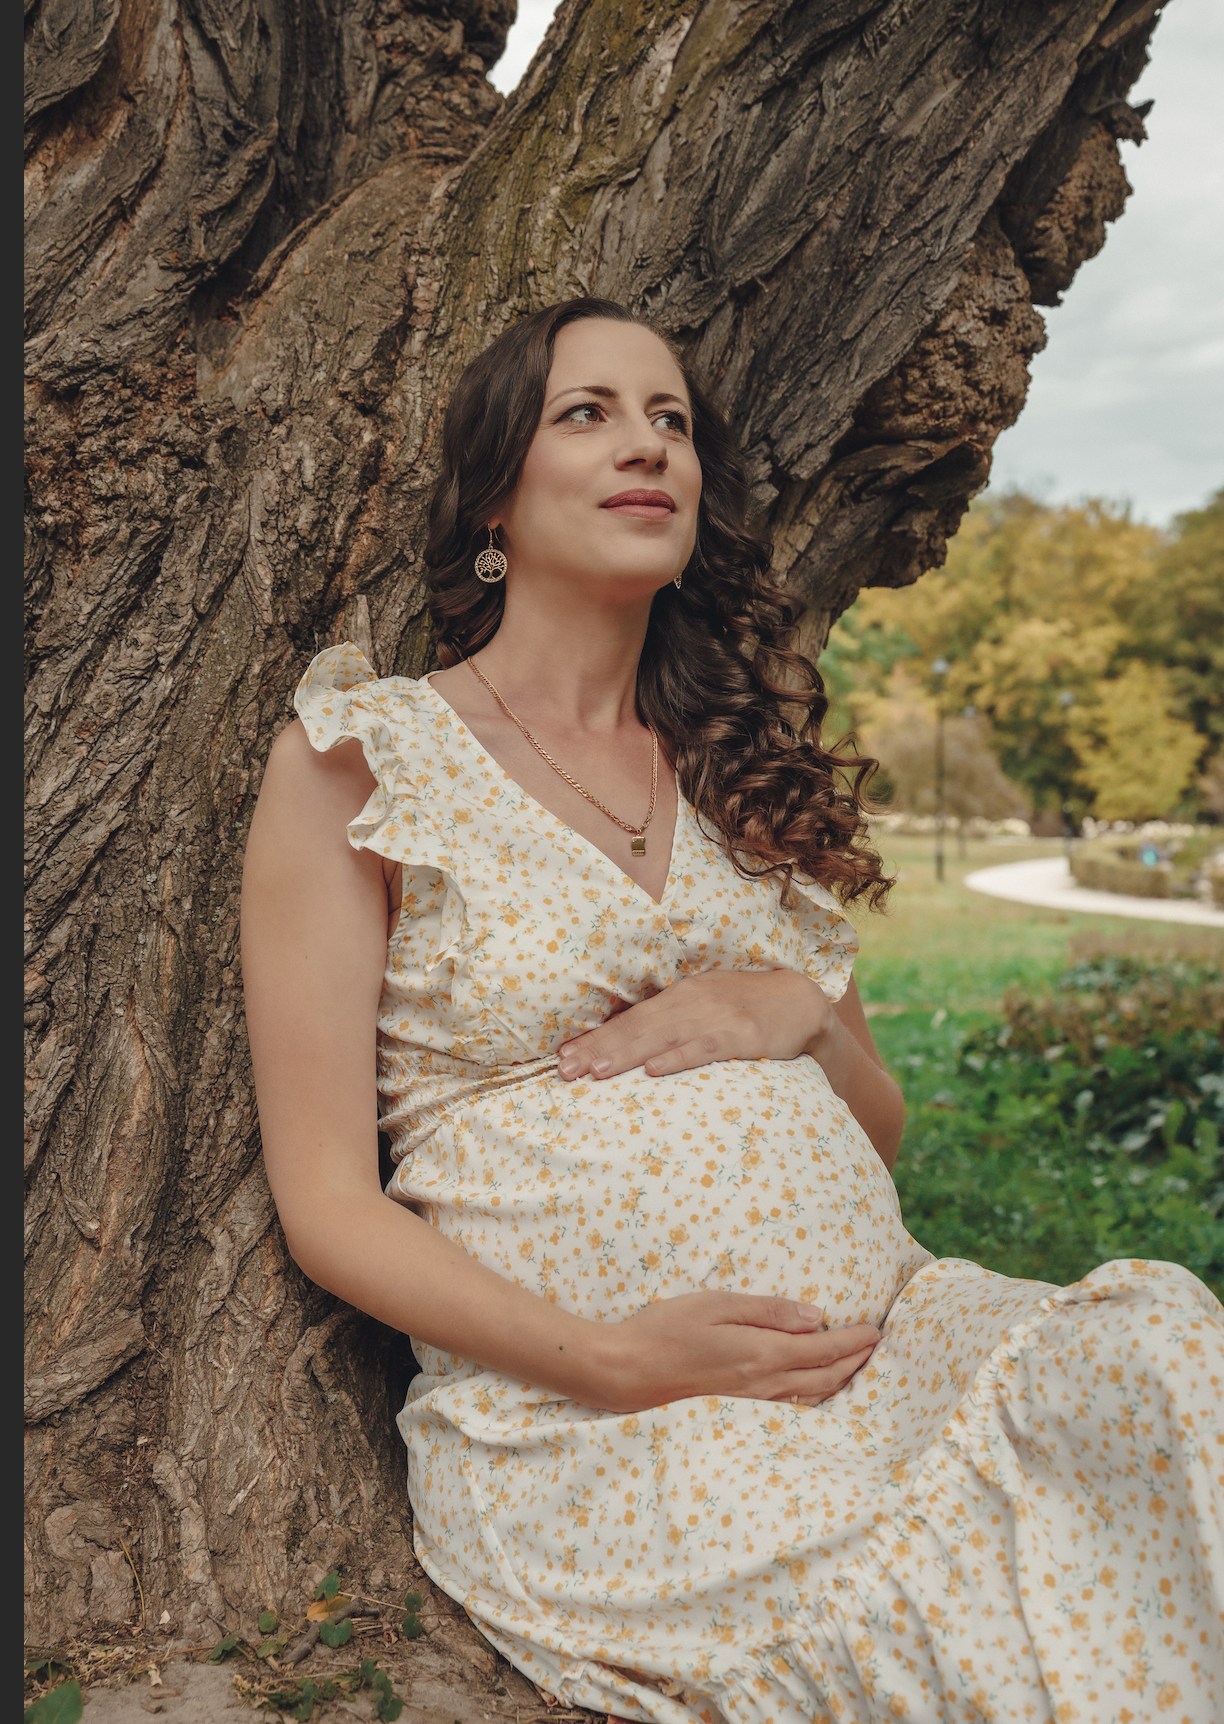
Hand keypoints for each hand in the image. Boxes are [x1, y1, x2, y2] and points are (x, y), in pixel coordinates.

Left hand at [557, 967, 832, 1081]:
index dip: (595, 1037)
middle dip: (599, 1049)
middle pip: (638, 1027)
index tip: (563, 1057)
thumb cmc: (743, 1009)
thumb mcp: (703, 1006)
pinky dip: (679, 1058)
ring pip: (664, 1037)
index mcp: (678, 995)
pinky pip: (705, 1048)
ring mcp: (718, 1017)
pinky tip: (655, 1069)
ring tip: (597, 1071)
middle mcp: (692, 1002)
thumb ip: (667, 1022)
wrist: (800, 1002)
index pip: (628, 1018)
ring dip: (628, 1053)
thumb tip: (620, 1044)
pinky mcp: (744, 1035)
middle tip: (566, 1069)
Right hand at [587, 1290, 878, 1412]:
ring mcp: (752, 1403)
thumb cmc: (667, 1329)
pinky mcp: (738, 1411)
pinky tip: (815, 1390)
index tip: (876, 1331)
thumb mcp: (717, 1304)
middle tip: (876, 1348)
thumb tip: (816, 1317)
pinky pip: (790, 1407)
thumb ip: (769, 1311)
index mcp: (762, 1354)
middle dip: (855, 1363)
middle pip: (825, 1378)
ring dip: (840, 1382)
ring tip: (856, 1368)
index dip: (853, 1341)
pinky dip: (814, 1397)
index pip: (823, 1350)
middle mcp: (764, 1385)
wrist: (627, 1371)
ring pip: (811, 1397)